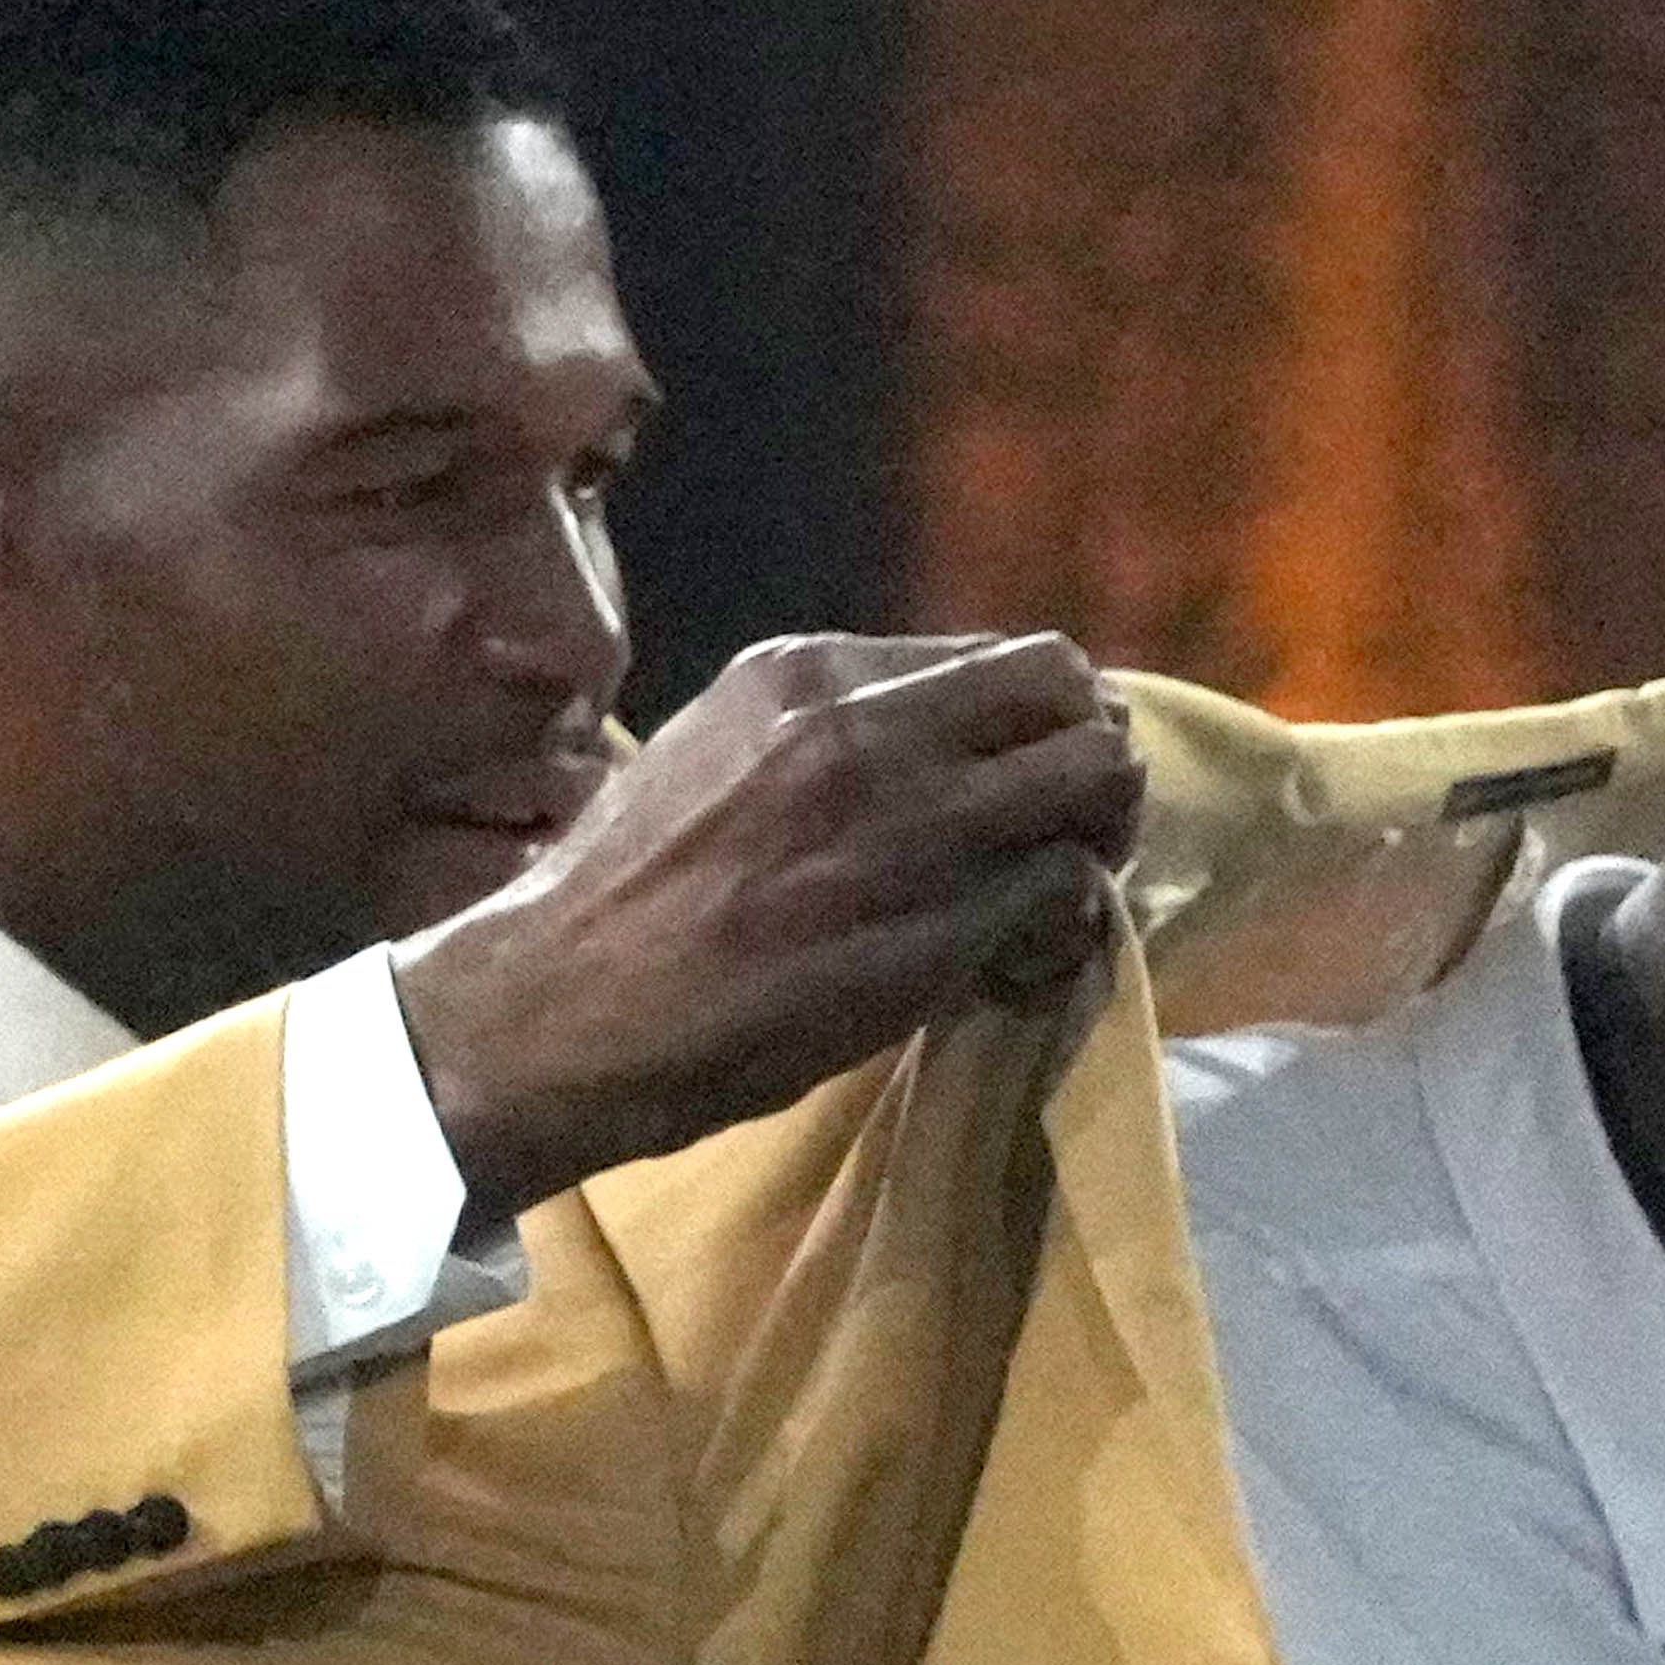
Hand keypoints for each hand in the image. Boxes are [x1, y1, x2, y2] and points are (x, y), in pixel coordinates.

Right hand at [386, 630, 1149, 1215]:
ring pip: (1097, 778)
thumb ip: (813, 733)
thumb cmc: (619, 899)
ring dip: (1097, 837)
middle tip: (1069, 829)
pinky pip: (1071, 891)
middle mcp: (869, 721)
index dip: (1023, 724)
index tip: (1007, 784)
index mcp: (806, 671)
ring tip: (1056, 893)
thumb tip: (907, 744)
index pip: (989, 656)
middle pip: (1066, 688)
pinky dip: (1068, 926)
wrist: (567, 1008)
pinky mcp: (940, 920)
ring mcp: (913, 817)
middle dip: (1087, 755)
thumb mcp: (707, 752)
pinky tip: (1017, 962)